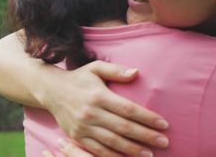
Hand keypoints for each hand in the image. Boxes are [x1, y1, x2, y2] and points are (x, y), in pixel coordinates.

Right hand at [41, 60, 168, 156]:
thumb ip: (117, 71)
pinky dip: (113, 156)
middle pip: (123, 128)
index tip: (164, 124)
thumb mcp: (96, 68)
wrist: (51, 90)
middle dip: (146, 136)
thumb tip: (137, 73)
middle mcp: (91, 113)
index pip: (128, 109)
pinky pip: (98, 150)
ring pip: (112, 142)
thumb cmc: (80, 78)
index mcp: (99, 95)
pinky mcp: (77, 137)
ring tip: (150, 154)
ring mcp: (83, 127)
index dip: (147, 118)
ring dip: (133, 150)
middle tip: (164, 142)